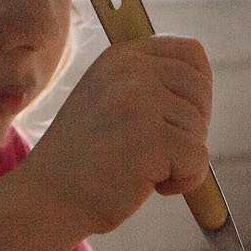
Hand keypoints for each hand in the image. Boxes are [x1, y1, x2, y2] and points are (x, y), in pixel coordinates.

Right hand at [25, 34, 212, 236]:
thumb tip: (202, 84)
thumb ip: (146, 83)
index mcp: (120, 57)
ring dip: (181, 158)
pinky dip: (185, 180)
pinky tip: (150, 186)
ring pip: (199, 128)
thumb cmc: (83, 158)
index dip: (198, 88)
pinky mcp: (151, 140)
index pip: (190, 53)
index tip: (181, 117)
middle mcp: (130, 71)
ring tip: (142, 170)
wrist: (47, 198)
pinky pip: (199, 159)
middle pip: (201, 89)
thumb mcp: (106, 99)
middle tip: (160, 151)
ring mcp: (140, 103)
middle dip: (193, 126)